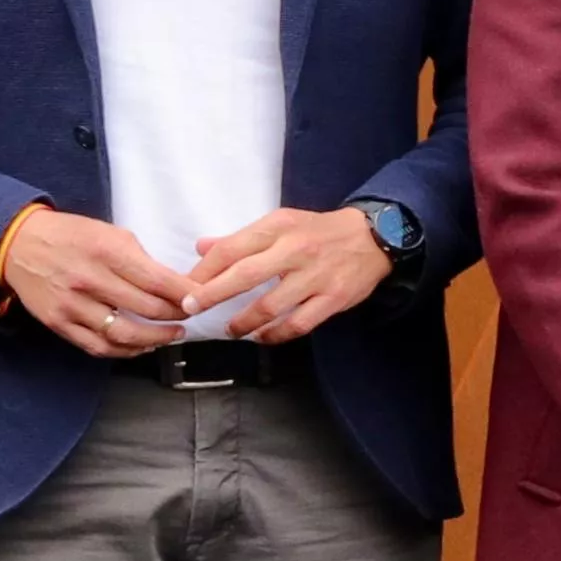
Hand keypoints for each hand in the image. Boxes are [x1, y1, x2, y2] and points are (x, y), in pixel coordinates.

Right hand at [0, 204, 189, 356]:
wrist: (18, 244)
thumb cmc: (69, 236)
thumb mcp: (110, 233)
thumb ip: (140, 260)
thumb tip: (173, 284)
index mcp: (107, 252)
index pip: (158, 281)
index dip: (185, 295)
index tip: (200, 299)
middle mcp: (89, 280)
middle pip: (147, 309)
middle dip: (176, 315)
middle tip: (189, 315)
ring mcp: (72, 305)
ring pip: (125, 334)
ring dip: (156, 339)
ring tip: (172, 334)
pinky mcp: (59, 322)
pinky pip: (98, 346)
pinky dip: (125, 350)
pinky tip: (141, 345)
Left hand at [188, 204, 392, 341]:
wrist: (375, 236)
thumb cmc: (320, 231)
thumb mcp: (281, 223)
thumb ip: (241, 238)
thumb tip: (202, 248)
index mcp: (279, 227)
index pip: (232, 249)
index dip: (204, 271)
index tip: (184, 288)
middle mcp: (296, 250)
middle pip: (245, 276)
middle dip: (212, 295)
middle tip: (191, 309)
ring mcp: (316, 276)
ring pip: (270, 305)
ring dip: (243, 321)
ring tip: (230, 330)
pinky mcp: (334, 298)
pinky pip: (299, 323)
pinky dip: (276, 334)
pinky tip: (262, 337)